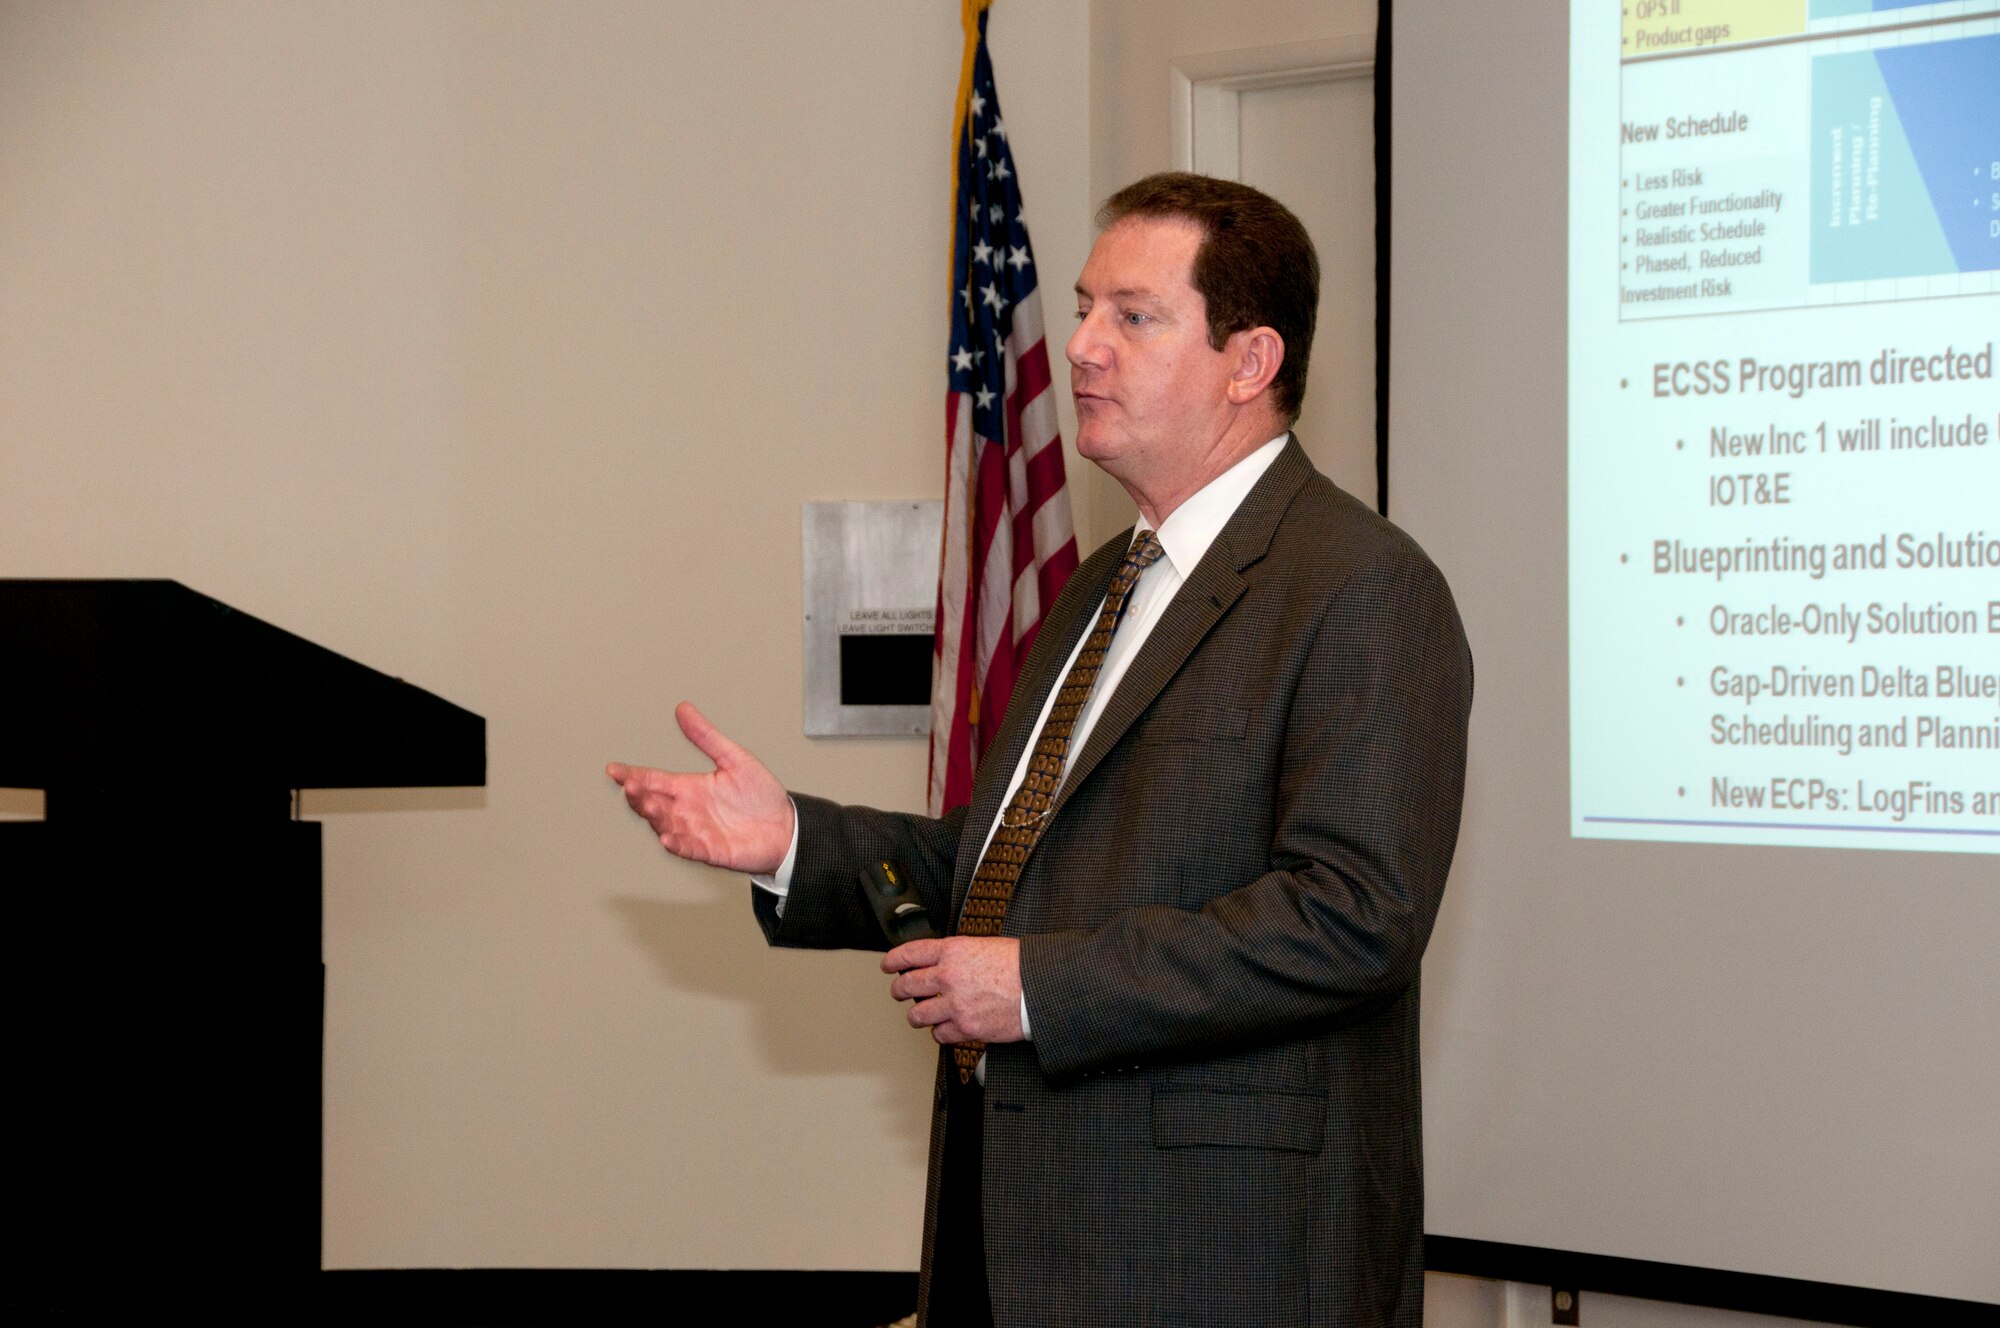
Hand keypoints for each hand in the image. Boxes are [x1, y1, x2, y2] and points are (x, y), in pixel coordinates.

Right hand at [606, 702, 793, 872]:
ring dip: (655, 817)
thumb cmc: (761, 796)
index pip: (653, 779)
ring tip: (648, 805)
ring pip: (666, 825)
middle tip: (630, 786)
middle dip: (639, 796)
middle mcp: (688, 810)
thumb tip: (683, 709)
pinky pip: (689, 849)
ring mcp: (697, 832)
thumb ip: (706, 737)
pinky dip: (678, 844)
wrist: (787, 826)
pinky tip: (667, 837)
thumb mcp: (734, 758)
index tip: (613, 769)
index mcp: (689, 787)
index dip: (632, 775)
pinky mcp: (711, 851)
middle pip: (653, 803)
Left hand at [883, 937, 1022, 1044]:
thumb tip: (946, 962)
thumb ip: (960, 954)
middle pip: (907, 985)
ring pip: (918, 1015)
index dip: (893, 960)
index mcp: (953, 951)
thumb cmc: (1022, 966)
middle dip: (898, 990)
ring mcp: (955, 1005)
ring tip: (919, 1015)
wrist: (1041, 989)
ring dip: (916, 1016)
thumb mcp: (987, 945)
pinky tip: (945, 1028)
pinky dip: (940, 1033)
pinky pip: (940, 1035)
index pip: (909, 954)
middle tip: (898, 991)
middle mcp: (949, 977)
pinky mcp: (966, 1029)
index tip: (888, 965)